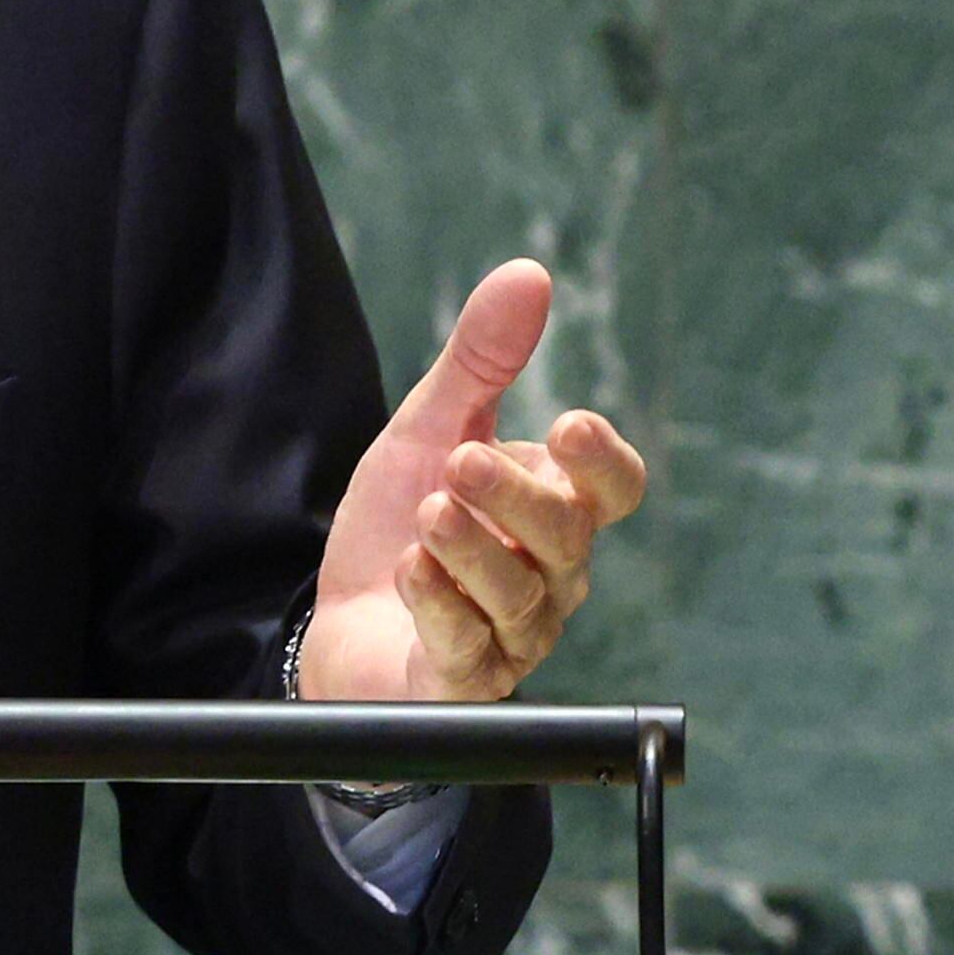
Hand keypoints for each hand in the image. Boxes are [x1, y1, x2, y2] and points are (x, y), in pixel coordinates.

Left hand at [297, 258, 646, 704]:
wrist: (337, 624)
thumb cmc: (399, 523)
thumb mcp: (429, 430)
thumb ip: (481, 361)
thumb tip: (529, 274)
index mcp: (555, 511)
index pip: (616, 489)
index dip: (603, 461)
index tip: (568, 424)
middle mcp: (550, 576)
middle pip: (566, 538)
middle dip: (515, 496)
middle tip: (459, 463)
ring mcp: (513, 633)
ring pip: (519, 595)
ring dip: (473, 550)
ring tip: (428, 513)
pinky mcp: (464, 680)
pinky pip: (469, 647)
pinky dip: (440, 605)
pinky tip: (410, 570)